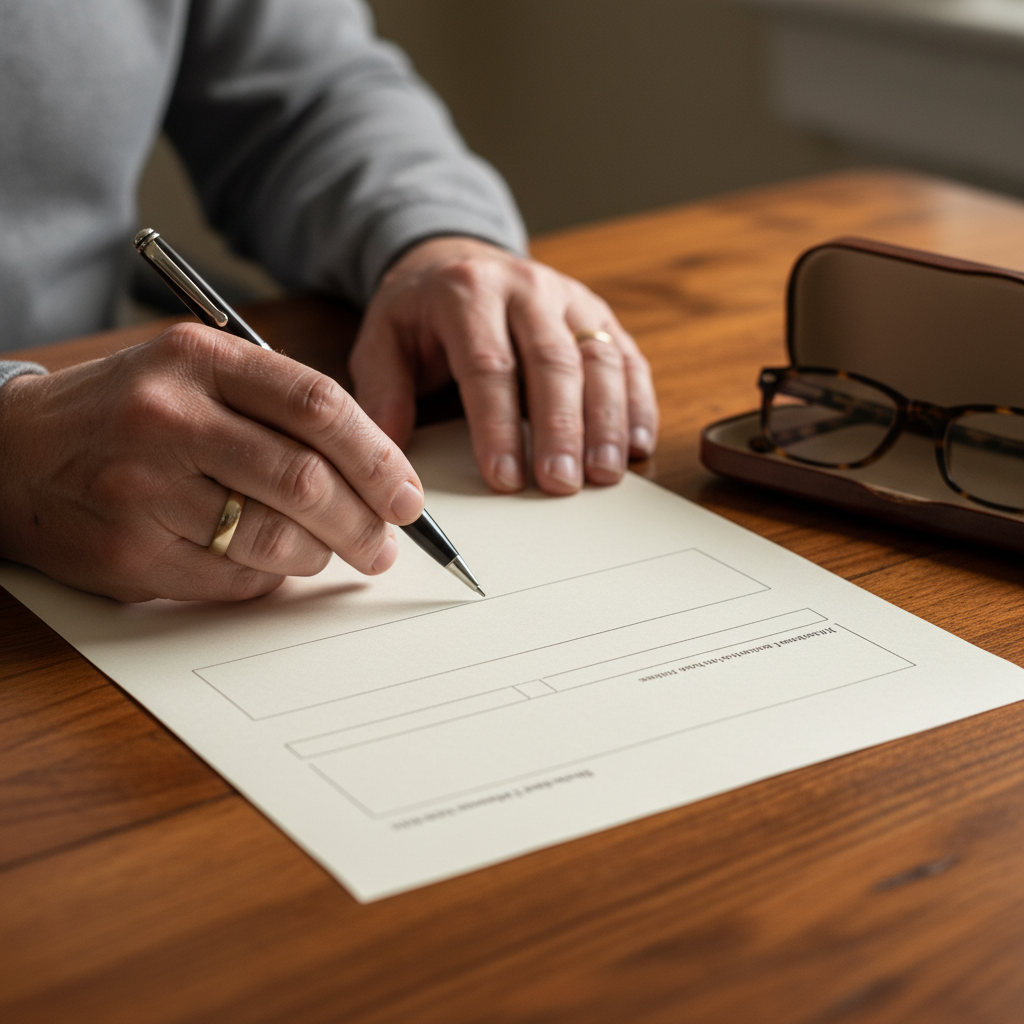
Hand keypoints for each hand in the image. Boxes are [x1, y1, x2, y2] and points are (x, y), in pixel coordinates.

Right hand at [0, 324, 425, 601]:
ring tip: (327, 552)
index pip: (319, 405)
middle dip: (364, 521)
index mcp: (198, 359)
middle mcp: (169, 417)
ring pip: (276, 538)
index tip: (407, 494)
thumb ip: (277, 406)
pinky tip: (267, 565)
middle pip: (306, 479)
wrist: (11, 454)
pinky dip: (269, 579)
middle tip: (383, 543)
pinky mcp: (131, 553)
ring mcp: (145, 489)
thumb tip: (374, 472)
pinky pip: (235, 580)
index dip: (379, 457)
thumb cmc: (124, 414)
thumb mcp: (193, 374)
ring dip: (320, 555)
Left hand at [349, 237, 657, 494]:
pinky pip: (629, 360)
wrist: (459, 260)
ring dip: (607, 422)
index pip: (488, 364)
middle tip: (562, 484)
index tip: (505, 479)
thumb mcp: (383, 338)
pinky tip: (635, 447)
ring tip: (603, 476)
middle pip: (553, 363)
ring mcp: (571, 299)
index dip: (498, 426)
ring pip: (600, 360)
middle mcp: (527, 288)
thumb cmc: (421, 313)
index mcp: (468, 293)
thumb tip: (390, 453)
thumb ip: (383, 391)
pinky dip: (637, 405)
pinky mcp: (600, 316)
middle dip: (561, 429)